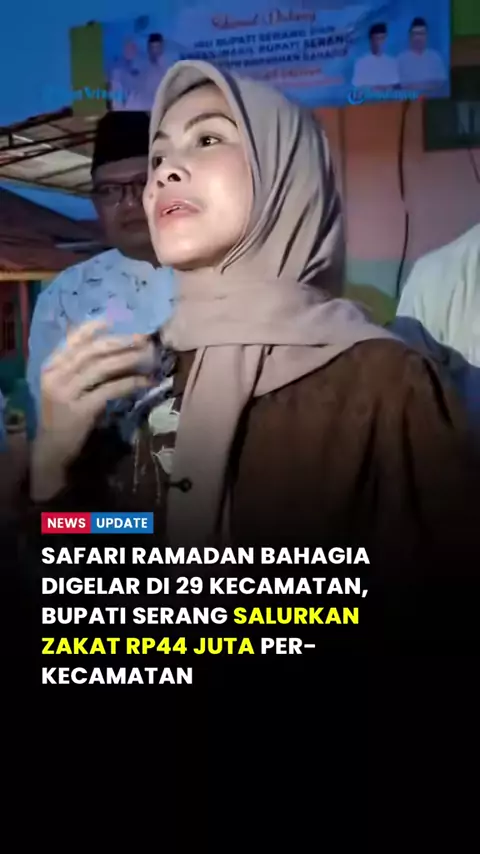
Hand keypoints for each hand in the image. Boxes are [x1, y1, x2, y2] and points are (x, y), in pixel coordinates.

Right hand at [31, 320, 153, 500]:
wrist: (51, 448)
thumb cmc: (61, 414)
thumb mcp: (62, 386)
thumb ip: (76, 367)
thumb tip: (108, 344)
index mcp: (51, 367)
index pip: (73, 341)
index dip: (94, 329)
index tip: (116, 321)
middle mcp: (56, 376)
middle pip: (92, 351)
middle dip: (120, 342)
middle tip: (143, 337)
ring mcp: (67, 393)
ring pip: (102, 368)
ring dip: (129, 359)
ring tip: (149, 356)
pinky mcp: (80, 410)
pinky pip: (110, 390)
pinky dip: (130, 383)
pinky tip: (146, 382)